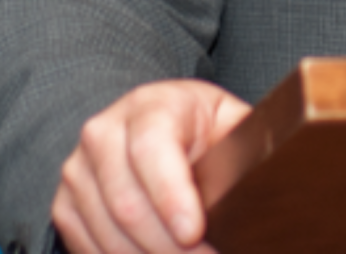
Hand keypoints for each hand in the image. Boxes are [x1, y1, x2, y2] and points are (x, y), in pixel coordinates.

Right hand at [52, 79, 252, 253]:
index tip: (195, 231)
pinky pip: (91, 251)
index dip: (172, 195)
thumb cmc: (198, 130)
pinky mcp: (65, 207)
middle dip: (171, 248)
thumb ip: (250, 141)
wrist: (147, 127)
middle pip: (128, 204)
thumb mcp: (228, 122)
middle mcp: (103, 133)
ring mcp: (77, 172)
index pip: (151, 147)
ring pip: (109, 236)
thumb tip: (281, 161)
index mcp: (149, 106)